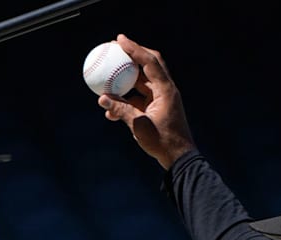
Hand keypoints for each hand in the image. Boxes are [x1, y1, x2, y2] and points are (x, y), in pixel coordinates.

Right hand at [99, 34, 196, 169]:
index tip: (119, 40)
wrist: (178, 158)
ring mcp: (161, 99)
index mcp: (165, 90)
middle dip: (131, 55)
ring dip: (124, 80)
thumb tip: (102, 99)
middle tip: (114, 48)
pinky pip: (138, 99)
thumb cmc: (163, 142)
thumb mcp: (139, 126)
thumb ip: (121, 110)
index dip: (134, 48)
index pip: (149, 62)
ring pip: (140, 83)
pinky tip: (110, 108)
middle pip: (148, 65)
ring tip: (107, 75)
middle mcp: (165, 90)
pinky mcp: (155, 109)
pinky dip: (125, 100)